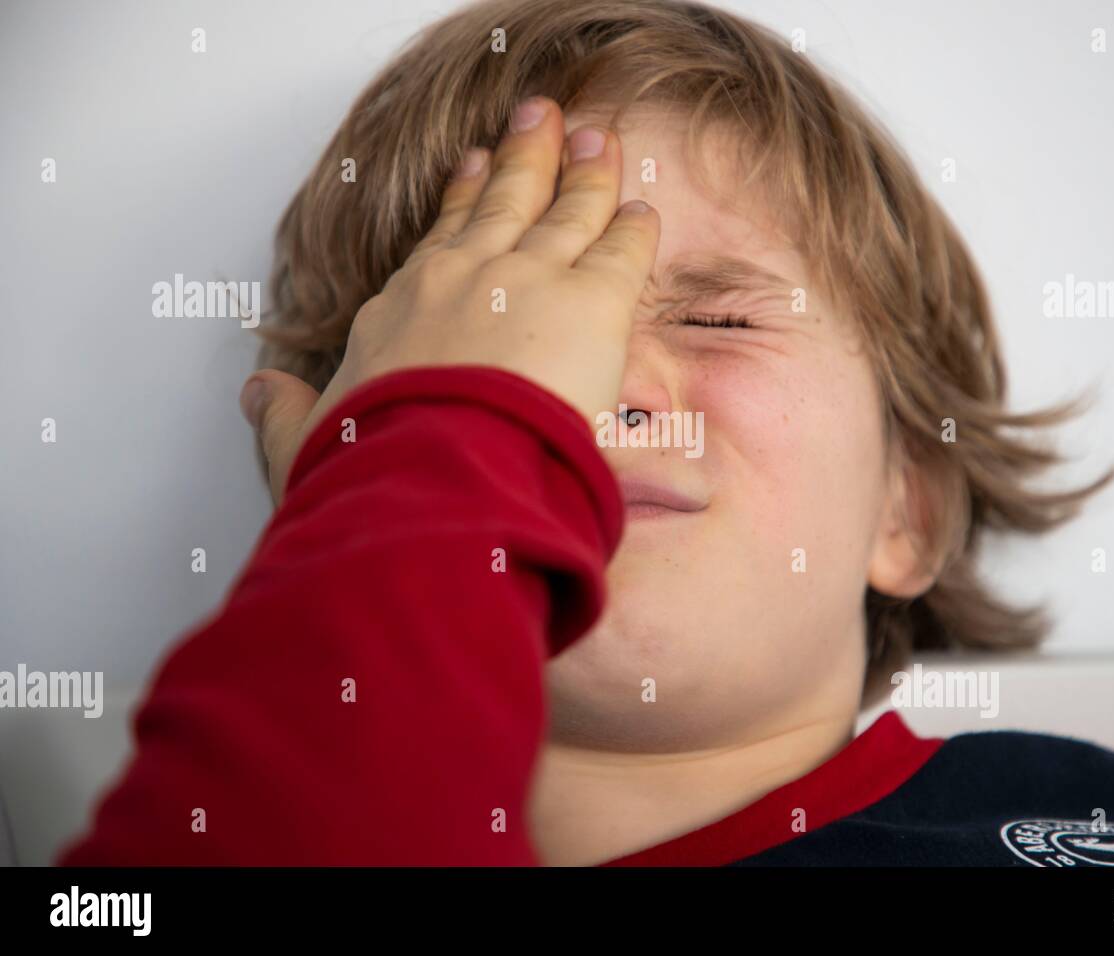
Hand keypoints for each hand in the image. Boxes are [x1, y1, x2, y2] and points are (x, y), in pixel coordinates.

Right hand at [240, 95, 658, 505]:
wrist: (432, 478)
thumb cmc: (373, 466)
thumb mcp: (307, 439)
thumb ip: (286, 413)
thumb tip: (256, 394)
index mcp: (405, 308)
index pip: (442, 241)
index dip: (463, 203)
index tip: (473, 169)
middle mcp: (467, 279)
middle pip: (504, 203)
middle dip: (525, 158)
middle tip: (540, 120)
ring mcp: (530, 282)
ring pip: (566, 212)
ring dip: (585, 173)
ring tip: (597, 139)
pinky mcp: (591, 305)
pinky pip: (620, 253)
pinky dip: (632, 230)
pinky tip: (640, 213)